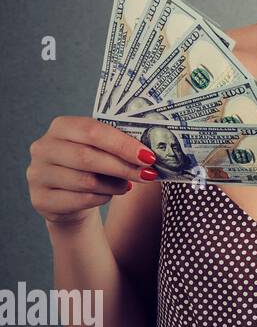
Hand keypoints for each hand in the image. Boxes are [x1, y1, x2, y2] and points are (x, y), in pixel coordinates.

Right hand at [27, 116, 157, 225]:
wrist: (68, 197)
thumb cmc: (92, 166)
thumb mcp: (103, 150)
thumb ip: (120, 146)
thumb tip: (148, 155)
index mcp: (61, 127)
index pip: (92, 131)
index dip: (122, 144)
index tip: (148, 156)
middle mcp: (43, 148)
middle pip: (87, 157)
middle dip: (123, 167)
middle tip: (147, 174)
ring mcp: (37, 174)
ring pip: (85, 181)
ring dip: (114, 185)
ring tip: (128, 185)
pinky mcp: (40, 199)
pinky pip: (80, 200)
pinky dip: (102, 198)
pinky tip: (108, 194)